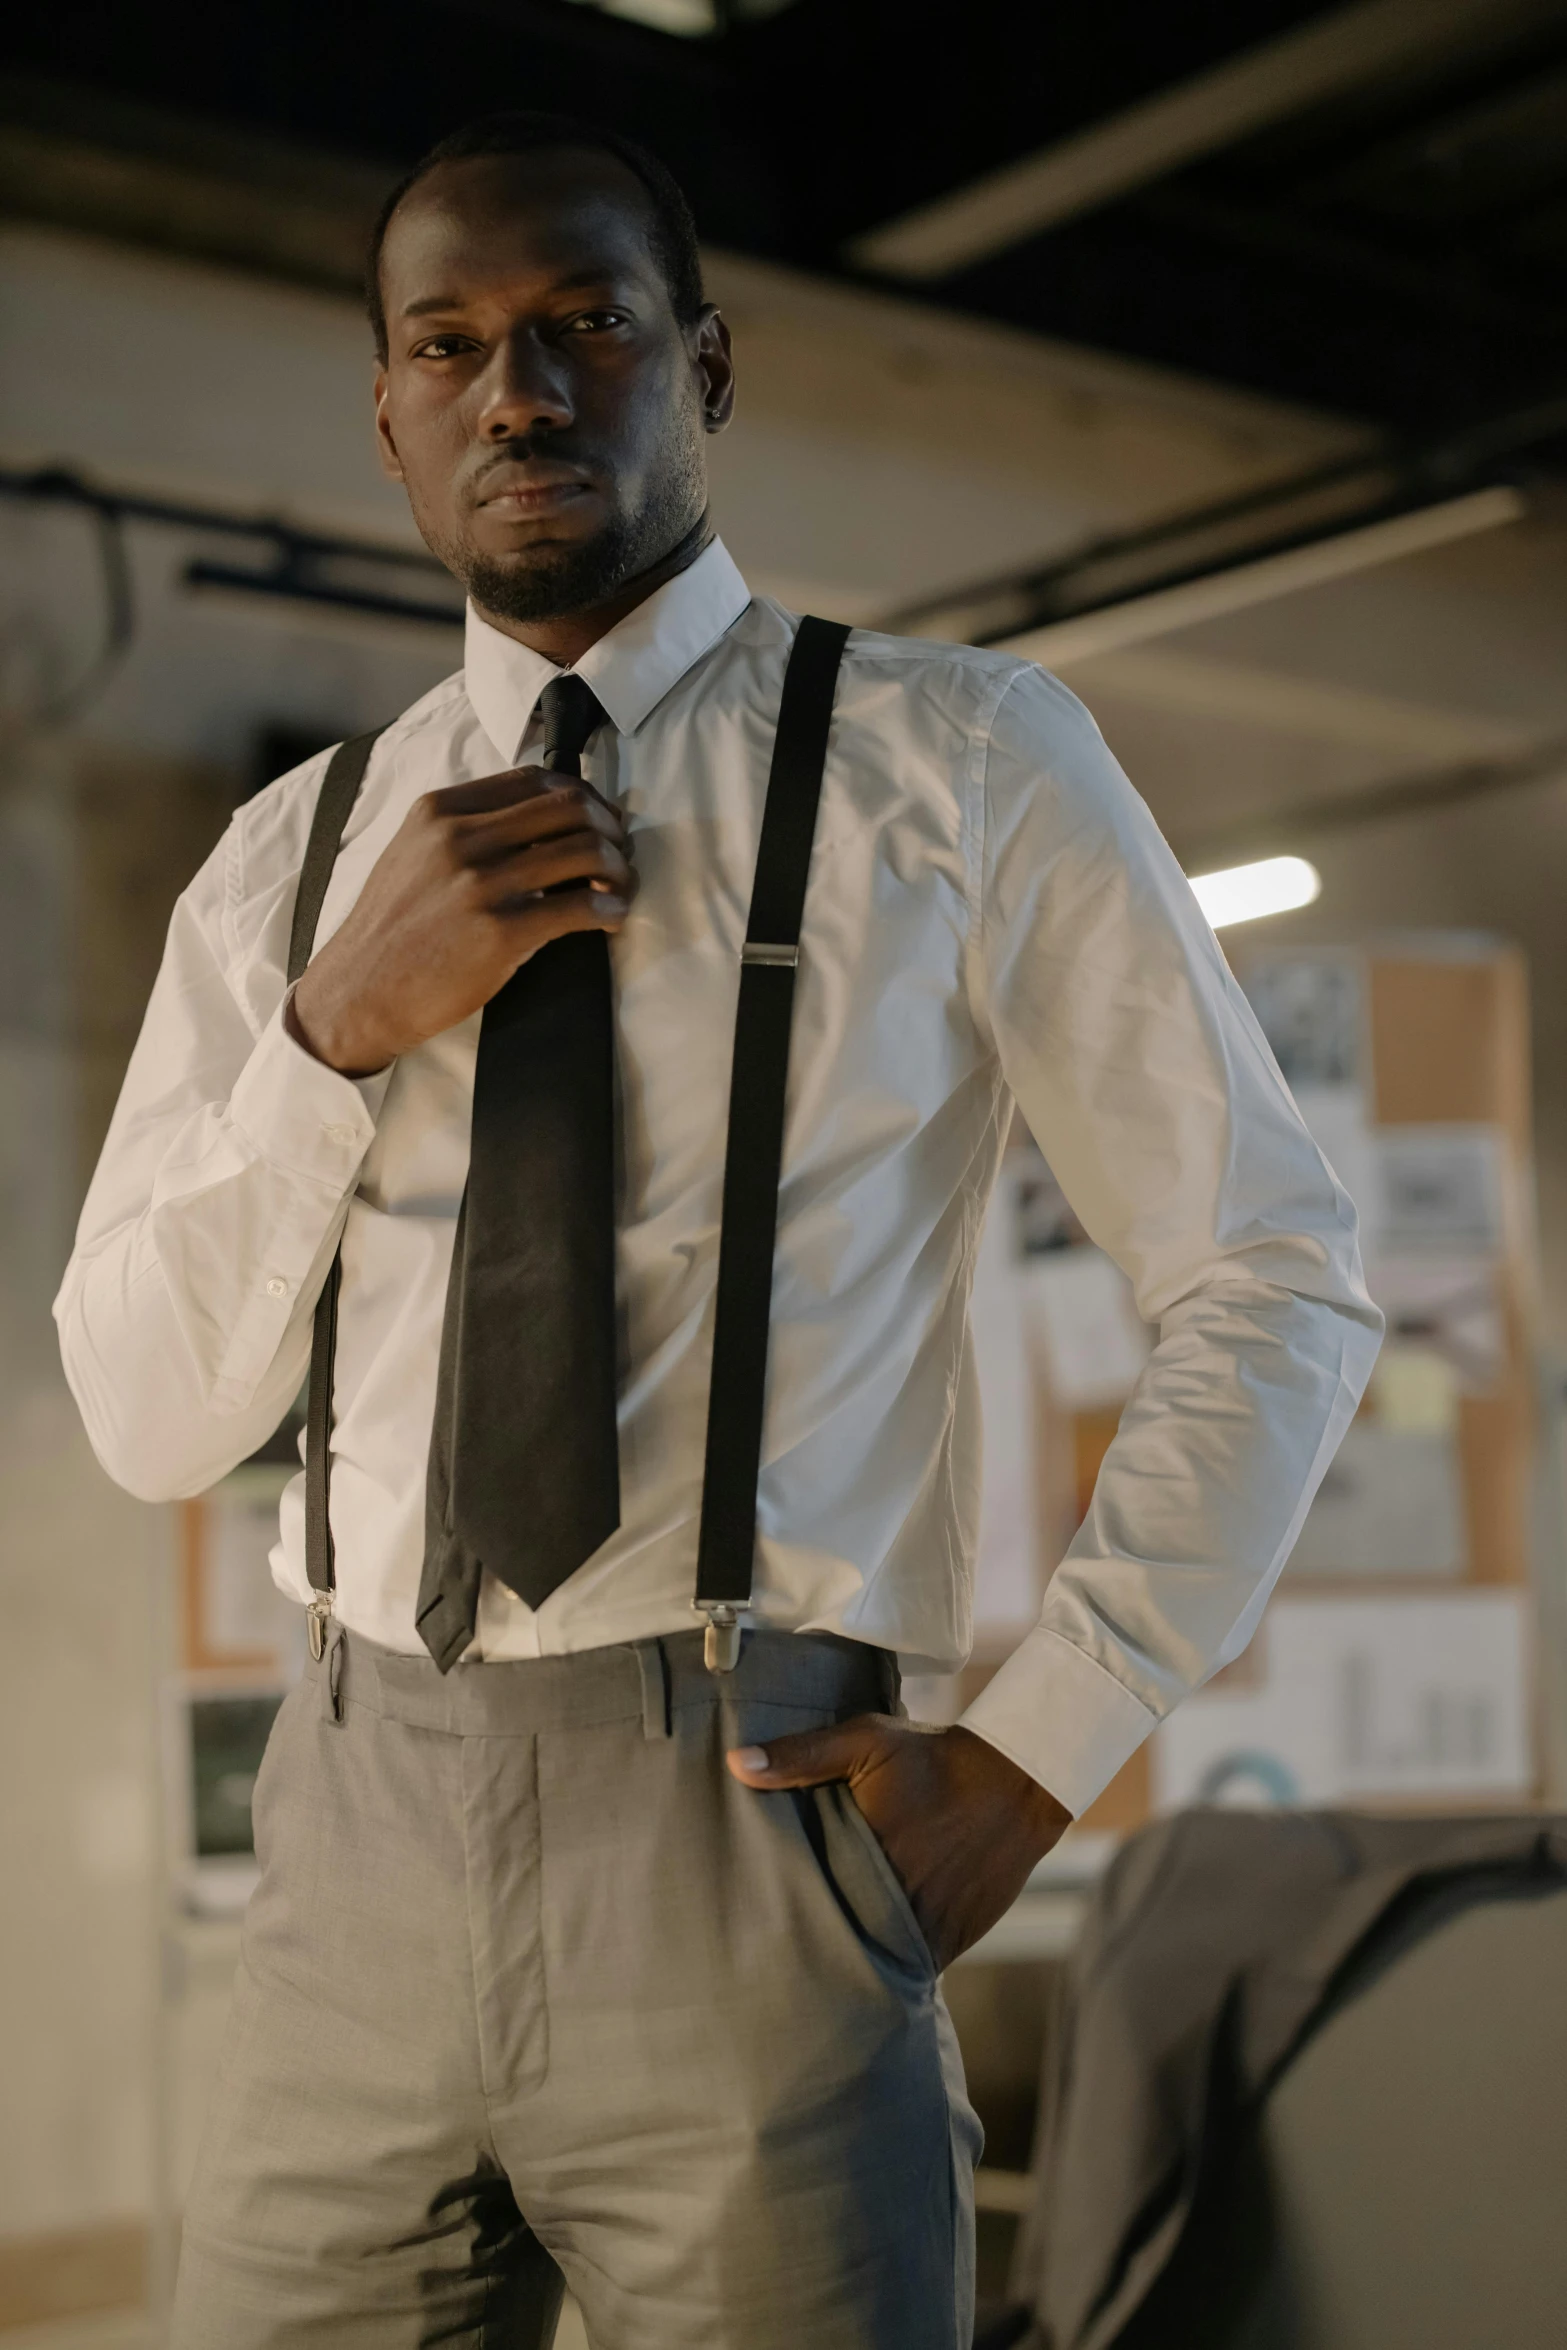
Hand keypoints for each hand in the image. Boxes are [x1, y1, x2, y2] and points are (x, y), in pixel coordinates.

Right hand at [288, 767, 635, 1075]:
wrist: (358, 992)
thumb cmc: (392, 930)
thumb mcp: (413, 855)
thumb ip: (464, 829)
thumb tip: (536, 820)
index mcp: (440, 811)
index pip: (535, 780)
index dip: (583, 796)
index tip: (601, 819)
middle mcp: (460, 838)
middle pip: (568, 807)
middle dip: (609, 828)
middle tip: (621, 854)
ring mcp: (480, 884)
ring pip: (583, 851)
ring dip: (618, 869)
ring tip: (621, 889)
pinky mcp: (499, 933)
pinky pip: (579, 907)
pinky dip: (609, 911)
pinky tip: (612, 920)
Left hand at [727, 1718, 1069, 1968]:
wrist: (1017, 1780)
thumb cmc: (933, 1757)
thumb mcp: (867, 1740)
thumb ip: (802, 1755)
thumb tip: (735, 1767)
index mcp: (865, 1854)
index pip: (807, 1903)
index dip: (779, 1915)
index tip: (752, 1922)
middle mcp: (896, 1900)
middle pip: (837, 1941)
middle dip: (809, 1945)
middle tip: (770, 1955)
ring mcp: (927, 1926)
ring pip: (873, 1961)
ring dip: (850, 1961)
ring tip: (810, 1968)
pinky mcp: (952, 1939)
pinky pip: (910, 1966)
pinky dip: (888, 1966)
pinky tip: (863, 1964)